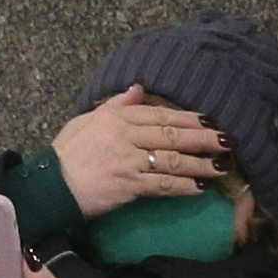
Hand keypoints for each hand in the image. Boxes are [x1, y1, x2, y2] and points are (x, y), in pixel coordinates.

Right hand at [53, 84, 231, 219]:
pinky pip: (162, 185)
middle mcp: (125, 135)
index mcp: (116, 116)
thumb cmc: (67, 153)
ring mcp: (128, 161)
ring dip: (200, 164)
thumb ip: (116, 104)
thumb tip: (138, 88)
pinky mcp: (128, 186)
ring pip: (172, 160)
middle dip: (203, 138)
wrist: (50, 186)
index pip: (159, 115)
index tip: (210, 120)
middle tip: (227, 141)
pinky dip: (182, 187)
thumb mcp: (87, 120)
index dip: (188, 117)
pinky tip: (199, 188)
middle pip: (172, 135)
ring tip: (221, 166)